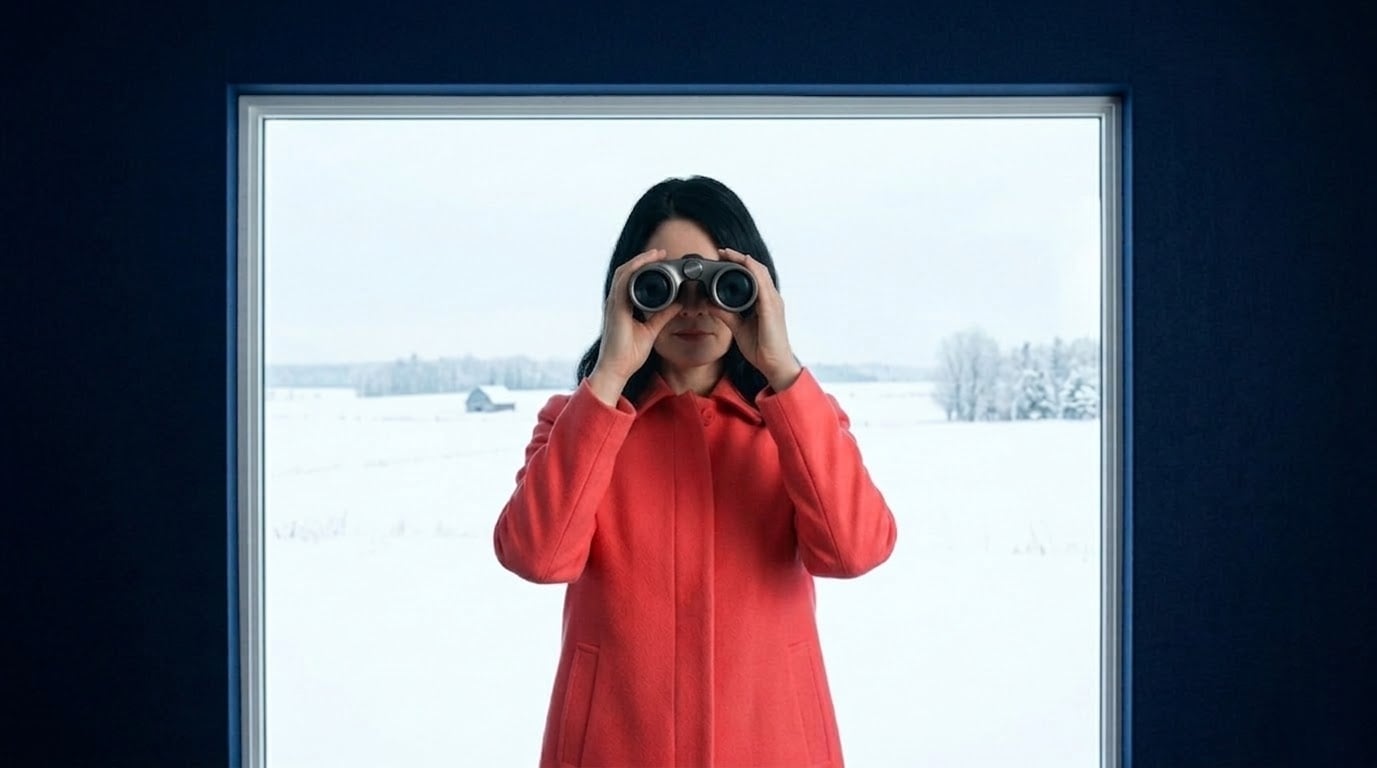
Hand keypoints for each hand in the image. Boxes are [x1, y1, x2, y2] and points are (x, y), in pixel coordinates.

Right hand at [591, 248, 678, 383]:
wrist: (616, 369)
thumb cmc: (628, 354)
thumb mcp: (652, 330)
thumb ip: (663, 316)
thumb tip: (679, 305)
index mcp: (622, 306)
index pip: (631, 280)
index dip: (644, 268)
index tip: (662, 261)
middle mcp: (616, 302)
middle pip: (626, 272)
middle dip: (643, 260)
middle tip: (661, 253)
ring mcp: (613, 304)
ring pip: (623, 273)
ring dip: (639, 261)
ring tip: (656, 254)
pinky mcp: (615, 308)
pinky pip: (622, 283)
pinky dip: (633, 270)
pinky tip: (644, 264)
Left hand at [709, 247, 801, 390]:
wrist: (774, 364)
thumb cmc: (762, 348)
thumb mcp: (738, 327)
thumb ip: (726, 314)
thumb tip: (710, 304)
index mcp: (765, 302)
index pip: (753, 276)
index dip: (739, 264)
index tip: (722, 258)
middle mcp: (771, 298)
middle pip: (757, 269)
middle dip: (739, 258)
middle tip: (722, 251)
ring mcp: (773, 302)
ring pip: (760, 272)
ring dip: (744, 260)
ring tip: (728, 253)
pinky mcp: (771, 308)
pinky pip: (763, 284)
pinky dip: (753, 271)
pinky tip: (745, 263)